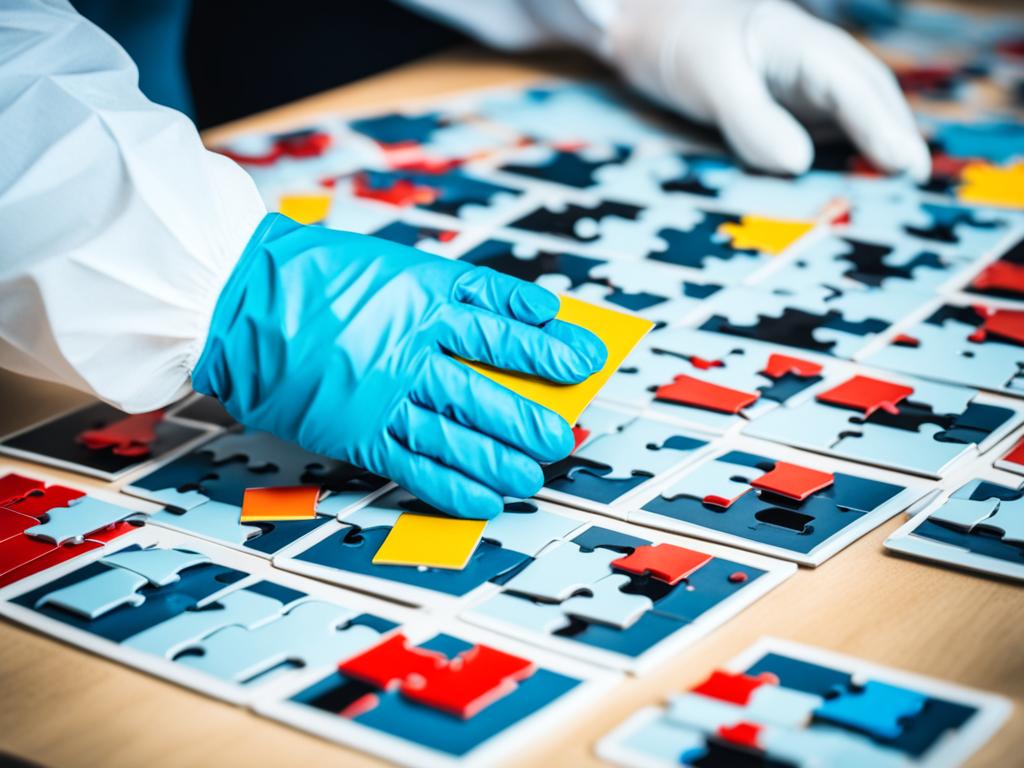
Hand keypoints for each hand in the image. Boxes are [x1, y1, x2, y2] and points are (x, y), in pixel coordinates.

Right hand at [192, 214, 606, 518]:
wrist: (237, 298)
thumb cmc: (316, 276)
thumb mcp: (395, 266)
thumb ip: (454, 295)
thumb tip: (524, 315)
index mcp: (424, 298)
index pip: (503, 325)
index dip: (549, 345)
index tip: (585, 360)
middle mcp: (410, 347)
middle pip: (488, 388)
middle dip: (532, 417)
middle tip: (564, 437)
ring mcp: (382, 392)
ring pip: (457, 433)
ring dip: (500, 459)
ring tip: (532, 476)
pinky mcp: (354, 430)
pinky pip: (413, 464)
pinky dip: (451, 486)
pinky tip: (484, 501)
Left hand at [608, 0, 929, 178]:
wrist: (657, 31)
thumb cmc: (683, 42)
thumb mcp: (709, 77)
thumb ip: (751, 120)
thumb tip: (797, 163)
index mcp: (804, 46)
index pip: (853, 89)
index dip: (881, 129)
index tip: (903, 166)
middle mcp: (820, 68)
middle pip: (871, 105)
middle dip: (895, 144)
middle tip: (915, 192)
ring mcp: (810, 93)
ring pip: (856, 125)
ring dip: (875, 159)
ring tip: (893, 205)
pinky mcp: (795, 117)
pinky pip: (828, 142)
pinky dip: (842, 168)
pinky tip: (846, 200)